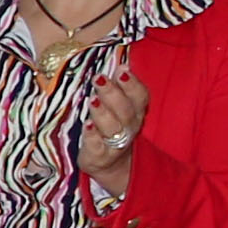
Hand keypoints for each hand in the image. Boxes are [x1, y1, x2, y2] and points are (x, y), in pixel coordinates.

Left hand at [80, 65, 147, 201]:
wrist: (109, 163)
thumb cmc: (113, 126)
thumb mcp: (120, 107)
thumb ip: (121, 88)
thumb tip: (122, 64)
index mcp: (136, 112)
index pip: (140, 97)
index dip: (132, 84)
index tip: (121, 70)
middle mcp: (129, 127)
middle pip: (125, 111)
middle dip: (113, 94)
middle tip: (98, 79)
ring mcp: (114, 143)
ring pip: (112, 128)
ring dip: (102, 113)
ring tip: (92, 100)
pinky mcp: (99, 155)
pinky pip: (97, 145)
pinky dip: (92, 135)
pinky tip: (86, 125)